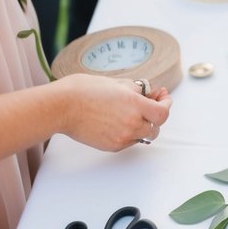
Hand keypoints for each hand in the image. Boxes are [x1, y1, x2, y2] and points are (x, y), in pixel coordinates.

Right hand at [55, 75, 170, 150]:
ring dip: (143, 125)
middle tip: (150, 103)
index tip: (163, 97)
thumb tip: (150, 93)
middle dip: (155, 116)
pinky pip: (129, 141)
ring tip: (133, 113)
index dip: (166, 104)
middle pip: (155, 127)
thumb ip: (137, 90)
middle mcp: (131, 123)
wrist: (61, 107)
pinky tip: (120, 121)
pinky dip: (130, 133)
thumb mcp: (117, 82)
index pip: (163, 113)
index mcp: (134, 104)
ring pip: (143, 136)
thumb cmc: (84, 90)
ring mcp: (122, 137)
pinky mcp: (112, 146)